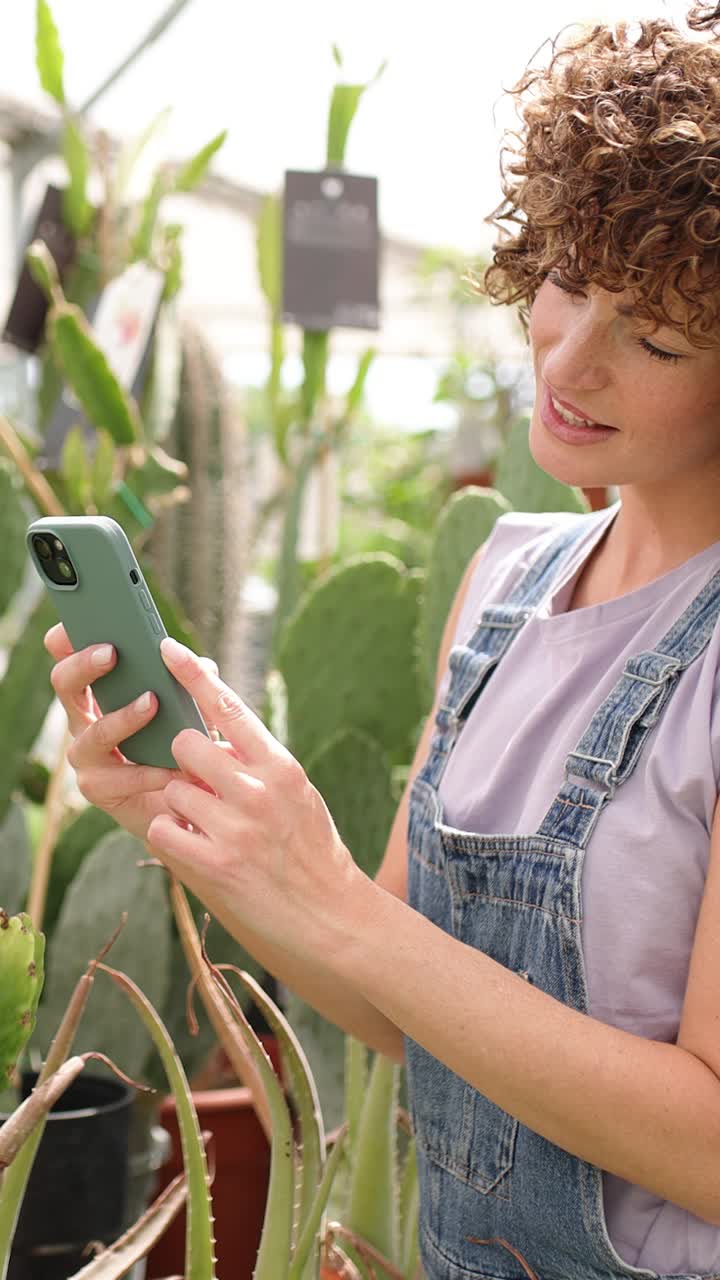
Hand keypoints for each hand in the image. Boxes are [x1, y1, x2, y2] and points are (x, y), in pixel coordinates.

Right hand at [44, 623, 224, 842]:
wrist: (185, 802)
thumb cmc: (182, 743)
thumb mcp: (190, 706)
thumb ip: (192, 683)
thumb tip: (201, 664)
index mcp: (99, 693)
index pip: (70, 658)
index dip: (65, 640)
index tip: (73, 623)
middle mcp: (84, 720)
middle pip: (66, 685)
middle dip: (84, 665)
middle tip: (112, 653)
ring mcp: (87, 756)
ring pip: (92, 733)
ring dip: (122, 717)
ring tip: (151, 702)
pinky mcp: (100, 790)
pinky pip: (119, 778)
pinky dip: (148, 771)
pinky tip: (172, 766)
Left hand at [146, 637, 364, 962]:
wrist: (333, 919)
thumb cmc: (313, 853)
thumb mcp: (297, 795)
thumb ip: (258, 764)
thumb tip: (212, 737)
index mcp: (281, 767)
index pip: (230, 707)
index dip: (194, 675)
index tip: (167, 649)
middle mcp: (259, 791)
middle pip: (186, 744)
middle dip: (184, 762)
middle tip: (203, 787)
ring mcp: (236, 828)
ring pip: (173, 789)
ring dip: (180, 806)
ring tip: (209, 829)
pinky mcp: (214, 865)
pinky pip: (164, 829)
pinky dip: (171, 837)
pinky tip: (196, 849)